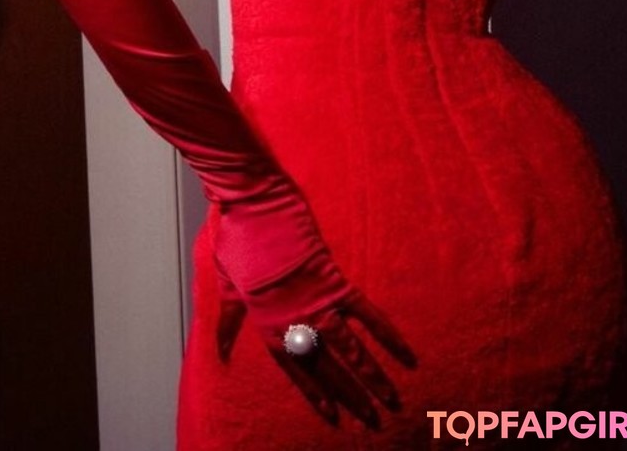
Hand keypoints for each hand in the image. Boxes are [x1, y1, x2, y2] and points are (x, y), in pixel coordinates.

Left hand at [213, 200, 414, 430]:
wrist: (253, 204)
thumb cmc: (236, 240)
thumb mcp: (226, 286)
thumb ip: (228, 324)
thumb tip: (219, 353)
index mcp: (269, 326)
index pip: (297, 371)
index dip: (317, 395)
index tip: (334, 417)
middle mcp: (296, 322)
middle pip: (329, 369)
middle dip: (353, 397)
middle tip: (374, 422)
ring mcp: (318, 303)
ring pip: (352, 351)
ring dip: (375, 378)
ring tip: (394, 402)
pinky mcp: (336, 281)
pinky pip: (368, 315)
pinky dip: (388, 335)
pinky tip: (407, 355)